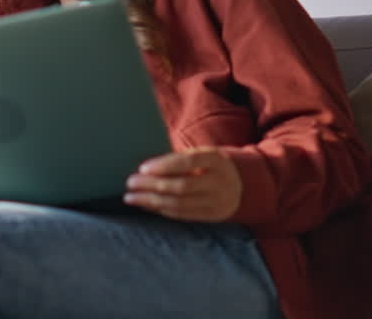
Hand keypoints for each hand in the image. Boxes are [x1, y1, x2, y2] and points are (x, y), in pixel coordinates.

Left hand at [123, 147, 241, 221]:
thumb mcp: (201, 155)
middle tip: (130, 183)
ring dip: (151, 201)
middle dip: (152, 185)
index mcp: (216, 160)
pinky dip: (161, 210)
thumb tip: (144, 170)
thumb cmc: (209, 165)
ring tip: (131, 197)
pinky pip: (183, 214)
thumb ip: (179, 159)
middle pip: (182, 186)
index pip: (188, 162)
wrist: (240, 184)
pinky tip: (146, 205)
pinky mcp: (212, 216)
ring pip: (180, 203)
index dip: (164, 165)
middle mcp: (220, 182)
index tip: (142, 168)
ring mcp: (218, 201)